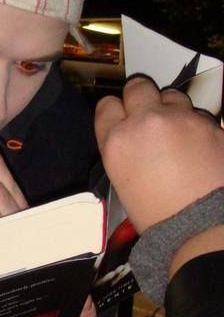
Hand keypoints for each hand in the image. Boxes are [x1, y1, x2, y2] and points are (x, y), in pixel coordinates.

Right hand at [95, 77, 223, 233]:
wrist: (202, 229)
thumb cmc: (159, 217)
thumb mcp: (122, 182)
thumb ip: (122, 149)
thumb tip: (132, 137)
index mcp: (117, 141)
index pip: (106, 105)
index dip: (115, 112)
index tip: (121, 118)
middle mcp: (146, 122)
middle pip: (137, 87)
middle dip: (141, 98)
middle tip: (147, 115)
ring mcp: (180, 119)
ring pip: (170, 95)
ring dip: (170, 109)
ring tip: (176, 132)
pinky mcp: (210, 124)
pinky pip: (198, 114)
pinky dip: (196, 126)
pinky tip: (197, 146)